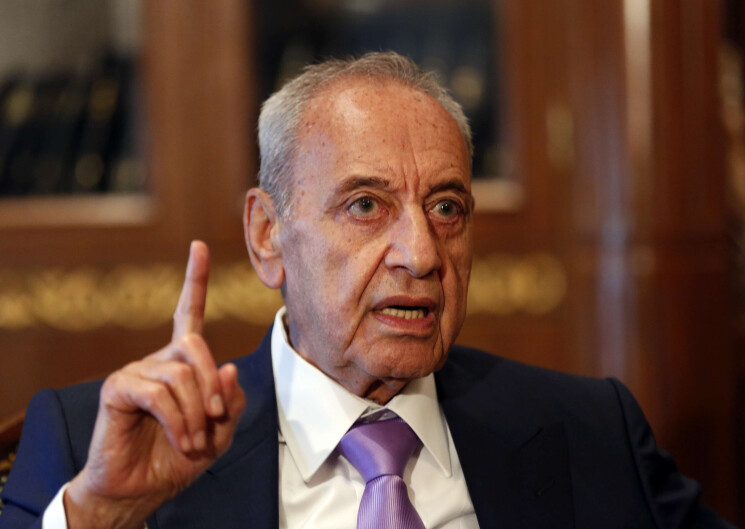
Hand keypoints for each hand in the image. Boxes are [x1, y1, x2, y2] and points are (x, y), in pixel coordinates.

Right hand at [64, 241, 245, 528]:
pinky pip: (158, 393)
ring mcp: (136, 370)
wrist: (143, 489)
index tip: (199, 246)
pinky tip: (179, 439)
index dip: (195, 280)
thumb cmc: (180, 457)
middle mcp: (159, 359)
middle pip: (195, 345)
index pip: (189, 313)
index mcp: (183, 363)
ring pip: (181, 373)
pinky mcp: (118, 388)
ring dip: (196, 414)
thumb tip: (227, 366)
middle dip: (212, 385)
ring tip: (192, 440)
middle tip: (214, 419)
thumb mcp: (221, 431)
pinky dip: (178, 420)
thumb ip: (231, 399)